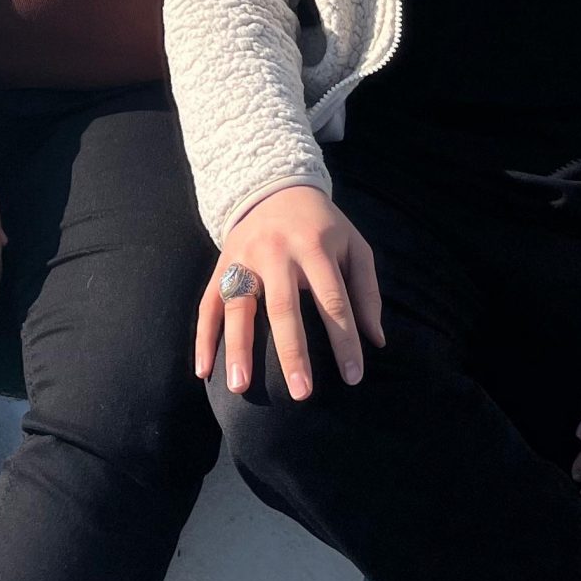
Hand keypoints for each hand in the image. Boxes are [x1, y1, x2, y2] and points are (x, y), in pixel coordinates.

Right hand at [196, 185, 382, 400]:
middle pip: (283, 307)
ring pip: (238, 305)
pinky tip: (204, 370)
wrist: (275, 187)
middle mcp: (276, 251)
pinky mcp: (222, 264)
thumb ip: (367, 291)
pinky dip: (203, 337)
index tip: (354, 378)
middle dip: (292, 353)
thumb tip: (377, 341)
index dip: (344, 340)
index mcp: (314, 246)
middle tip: (301, 394)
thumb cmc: (323, 227)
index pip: (333, 300)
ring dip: (237, 347)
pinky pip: (208, 303)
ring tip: (239, 387)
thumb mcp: (354, 247)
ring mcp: (244, 256)